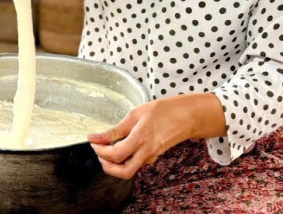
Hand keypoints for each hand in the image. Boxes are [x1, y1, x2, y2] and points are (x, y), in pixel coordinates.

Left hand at [87, 94, 224, 178]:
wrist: (190, 116)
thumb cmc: (165, 110)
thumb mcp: (136, 114)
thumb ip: (116, 129)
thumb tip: (94, 137)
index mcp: (141, 138)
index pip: (115, 154)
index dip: (99, 151)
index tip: (92, 142)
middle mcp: (147, 152)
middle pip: (122, 172)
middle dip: (106, 165)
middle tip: (98, 152)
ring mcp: (151, 156)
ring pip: (129, 170)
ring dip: (114, 163)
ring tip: (107, 148)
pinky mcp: (154, 156)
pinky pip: (136, 162)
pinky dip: (124, 158)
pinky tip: (120, 145)